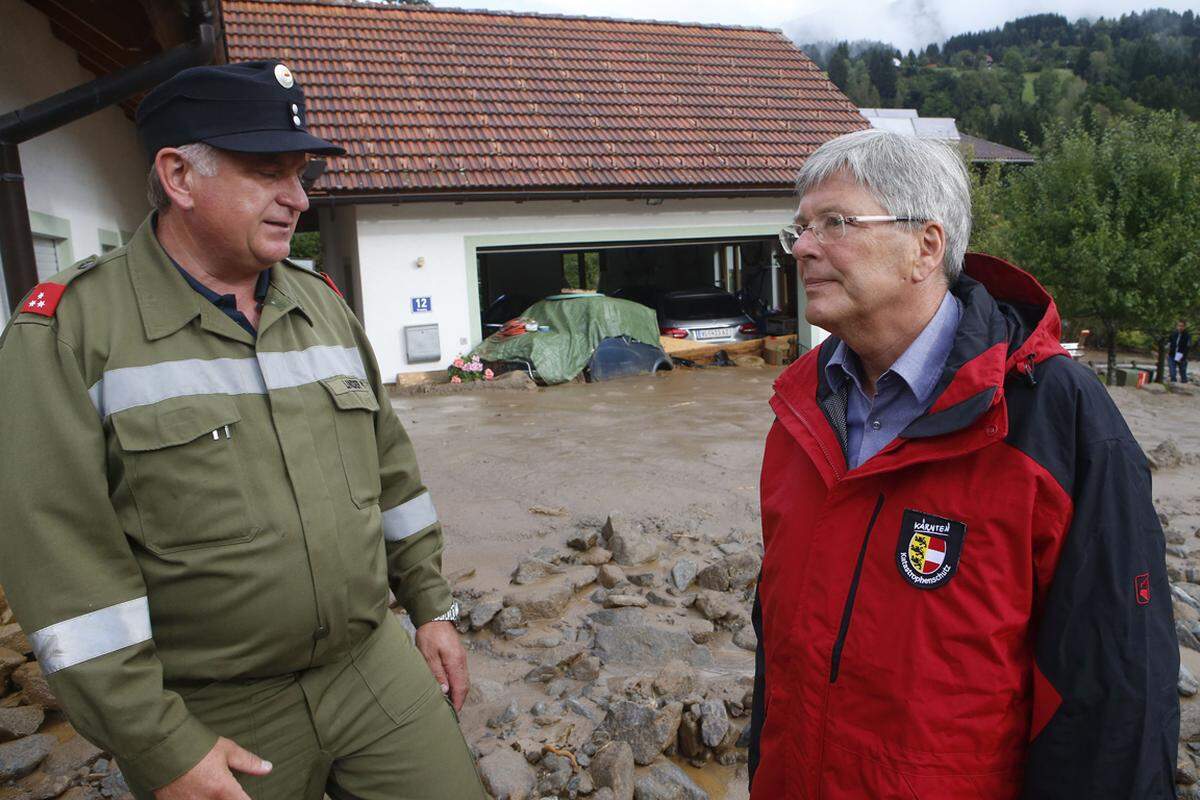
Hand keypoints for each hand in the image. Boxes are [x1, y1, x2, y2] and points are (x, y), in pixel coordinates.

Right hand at [154, 737, 271, 799]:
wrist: (161, 746)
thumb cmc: (196, 746)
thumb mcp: (227, 750)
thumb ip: (248, 762)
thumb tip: (267, 768)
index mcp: (222, 789)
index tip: (246, 796)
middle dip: (228, 798)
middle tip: (224, 789)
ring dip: (211, 799)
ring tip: (210, 789)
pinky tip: (195, 793)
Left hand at [414, 619, 469, 710]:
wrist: (435, 616)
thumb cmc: (430, 635)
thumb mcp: (429, 655)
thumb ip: (437, 673)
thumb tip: (445, 691)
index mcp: (456, 663)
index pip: (460, 688)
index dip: (458, 702)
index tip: (454, 714)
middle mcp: (461, 662)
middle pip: (465, 686)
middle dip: (460, 700)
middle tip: (452, 713)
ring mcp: (461, 658)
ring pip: (463, 680)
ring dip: (458, 692)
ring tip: (450, 703)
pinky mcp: (458, 655)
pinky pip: (460, 674)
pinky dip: (457, 684)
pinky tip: (449, 687)